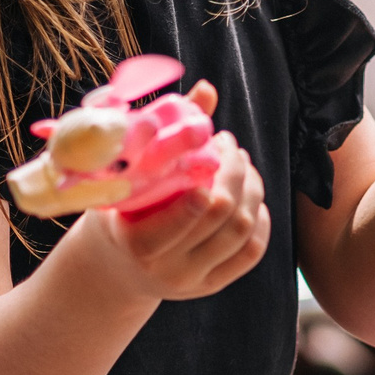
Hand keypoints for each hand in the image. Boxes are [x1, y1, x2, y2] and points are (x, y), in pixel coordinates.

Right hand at [84, 136, 268, 301]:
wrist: (114, 267)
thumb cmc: (118, 209)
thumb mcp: (125, 178)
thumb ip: (164, 134)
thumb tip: (208, 90)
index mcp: (138, 242)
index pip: (193, 209)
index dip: (215, 172)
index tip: (214, 142)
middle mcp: (167, 268)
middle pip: (224, 214)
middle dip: (236, 171)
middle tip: (231, 146)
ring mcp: (193, 281)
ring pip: (243, 231)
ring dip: (252, 189)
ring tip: (241, 164)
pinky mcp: (213, 284)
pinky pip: (251, 251)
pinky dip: (260, 217)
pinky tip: (250, 195)